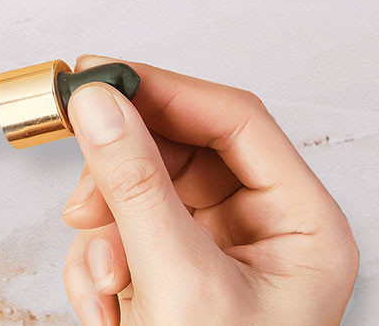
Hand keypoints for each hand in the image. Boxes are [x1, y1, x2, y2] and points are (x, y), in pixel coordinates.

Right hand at [59, 56, 357, 324]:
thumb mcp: (177, 279)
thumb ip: (133, 184)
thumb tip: (98, 104)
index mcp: (302, 224)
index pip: (233, 120)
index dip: (162, 90)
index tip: (95, 75)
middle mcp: (263, 233)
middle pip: (178, 151)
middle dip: (120, 174)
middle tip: (76, 175)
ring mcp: (213, 257)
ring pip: (139, 194)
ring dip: (101, 232)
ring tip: (100, 279)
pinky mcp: (169, 281)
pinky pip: (120, 238)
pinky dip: (95, 266)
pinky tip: (101, 305)